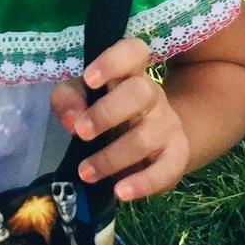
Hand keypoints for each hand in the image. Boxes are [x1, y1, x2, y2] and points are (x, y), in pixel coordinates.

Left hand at [49, 38, 189, 200]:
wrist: (154, 139)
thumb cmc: (108, 111)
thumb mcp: (82, 97)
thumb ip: (69, 99)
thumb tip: (70, 119)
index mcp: (130, 73)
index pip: (132, 52)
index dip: (113, 61)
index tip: (90, 78)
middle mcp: (152, 95)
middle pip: (141, 92)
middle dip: (108, 113)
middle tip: (81, 133)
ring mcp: (167, 125)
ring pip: (146, 137)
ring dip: (111, 157)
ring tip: (85, 172)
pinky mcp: (176, 156)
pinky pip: (167, 170)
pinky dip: (143, 183)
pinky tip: (120, 192)